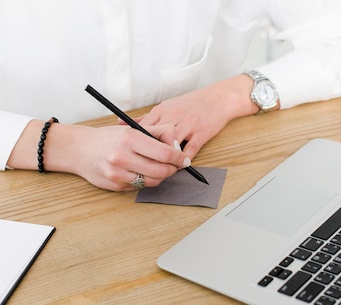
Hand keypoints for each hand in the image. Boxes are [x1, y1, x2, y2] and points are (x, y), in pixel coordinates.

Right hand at [8, 121, 190, 190]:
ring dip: (161, 176)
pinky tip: (142, 172)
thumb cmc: (110, 138)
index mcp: (130, 138)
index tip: (183, 159)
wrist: (80, 150)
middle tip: (175, 165)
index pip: (165, 153)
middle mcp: (122, 156)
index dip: (179, 158)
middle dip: (172, 169)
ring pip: (153, 181)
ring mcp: (118, 173)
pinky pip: (140, 186)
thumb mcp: (133, 128)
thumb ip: (158, 133)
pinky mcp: (115, 185)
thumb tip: (177, 145)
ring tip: (159, 168)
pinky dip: (146, 180)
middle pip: (161, 170)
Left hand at [123, 75, 258, 158]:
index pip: (143, 127)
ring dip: (166, 159)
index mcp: (162, 110)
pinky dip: (184, 160)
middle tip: (142, 166)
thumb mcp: (167, 106)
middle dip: (148, 153)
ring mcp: (188, 125)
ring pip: (172, 144)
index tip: (129, 153)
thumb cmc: (191, 103)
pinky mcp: (202, 133)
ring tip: (161, 169)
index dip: (135, 142)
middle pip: (155, 138)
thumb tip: (122, 123)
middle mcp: (173, 117)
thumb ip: (146, 117)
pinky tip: (180, 166)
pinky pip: (190, 150)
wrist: (219, 98)